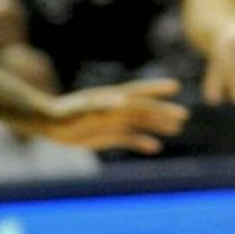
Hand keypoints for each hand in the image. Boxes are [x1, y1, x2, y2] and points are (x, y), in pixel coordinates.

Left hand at [38, 77, 186, 154]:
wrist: (50, 124)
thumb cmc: (65, 113)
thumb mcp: (84, 109)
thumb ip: (103, 105)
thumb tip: (124, 101)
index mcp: (114, 98)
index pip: (139, 92)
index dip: (156, 89)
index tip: (175, 86)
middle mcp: (118, 108)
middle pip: (145, 110)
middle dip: (164, 112)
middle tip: (184, 115)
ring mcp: (114, 122)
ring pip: (141, 123)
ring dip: (158, 125)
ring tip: (177, 128)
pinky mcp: (108, 136)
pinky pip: (130, 138)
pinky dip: (143, 142)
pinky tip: (155, 147)